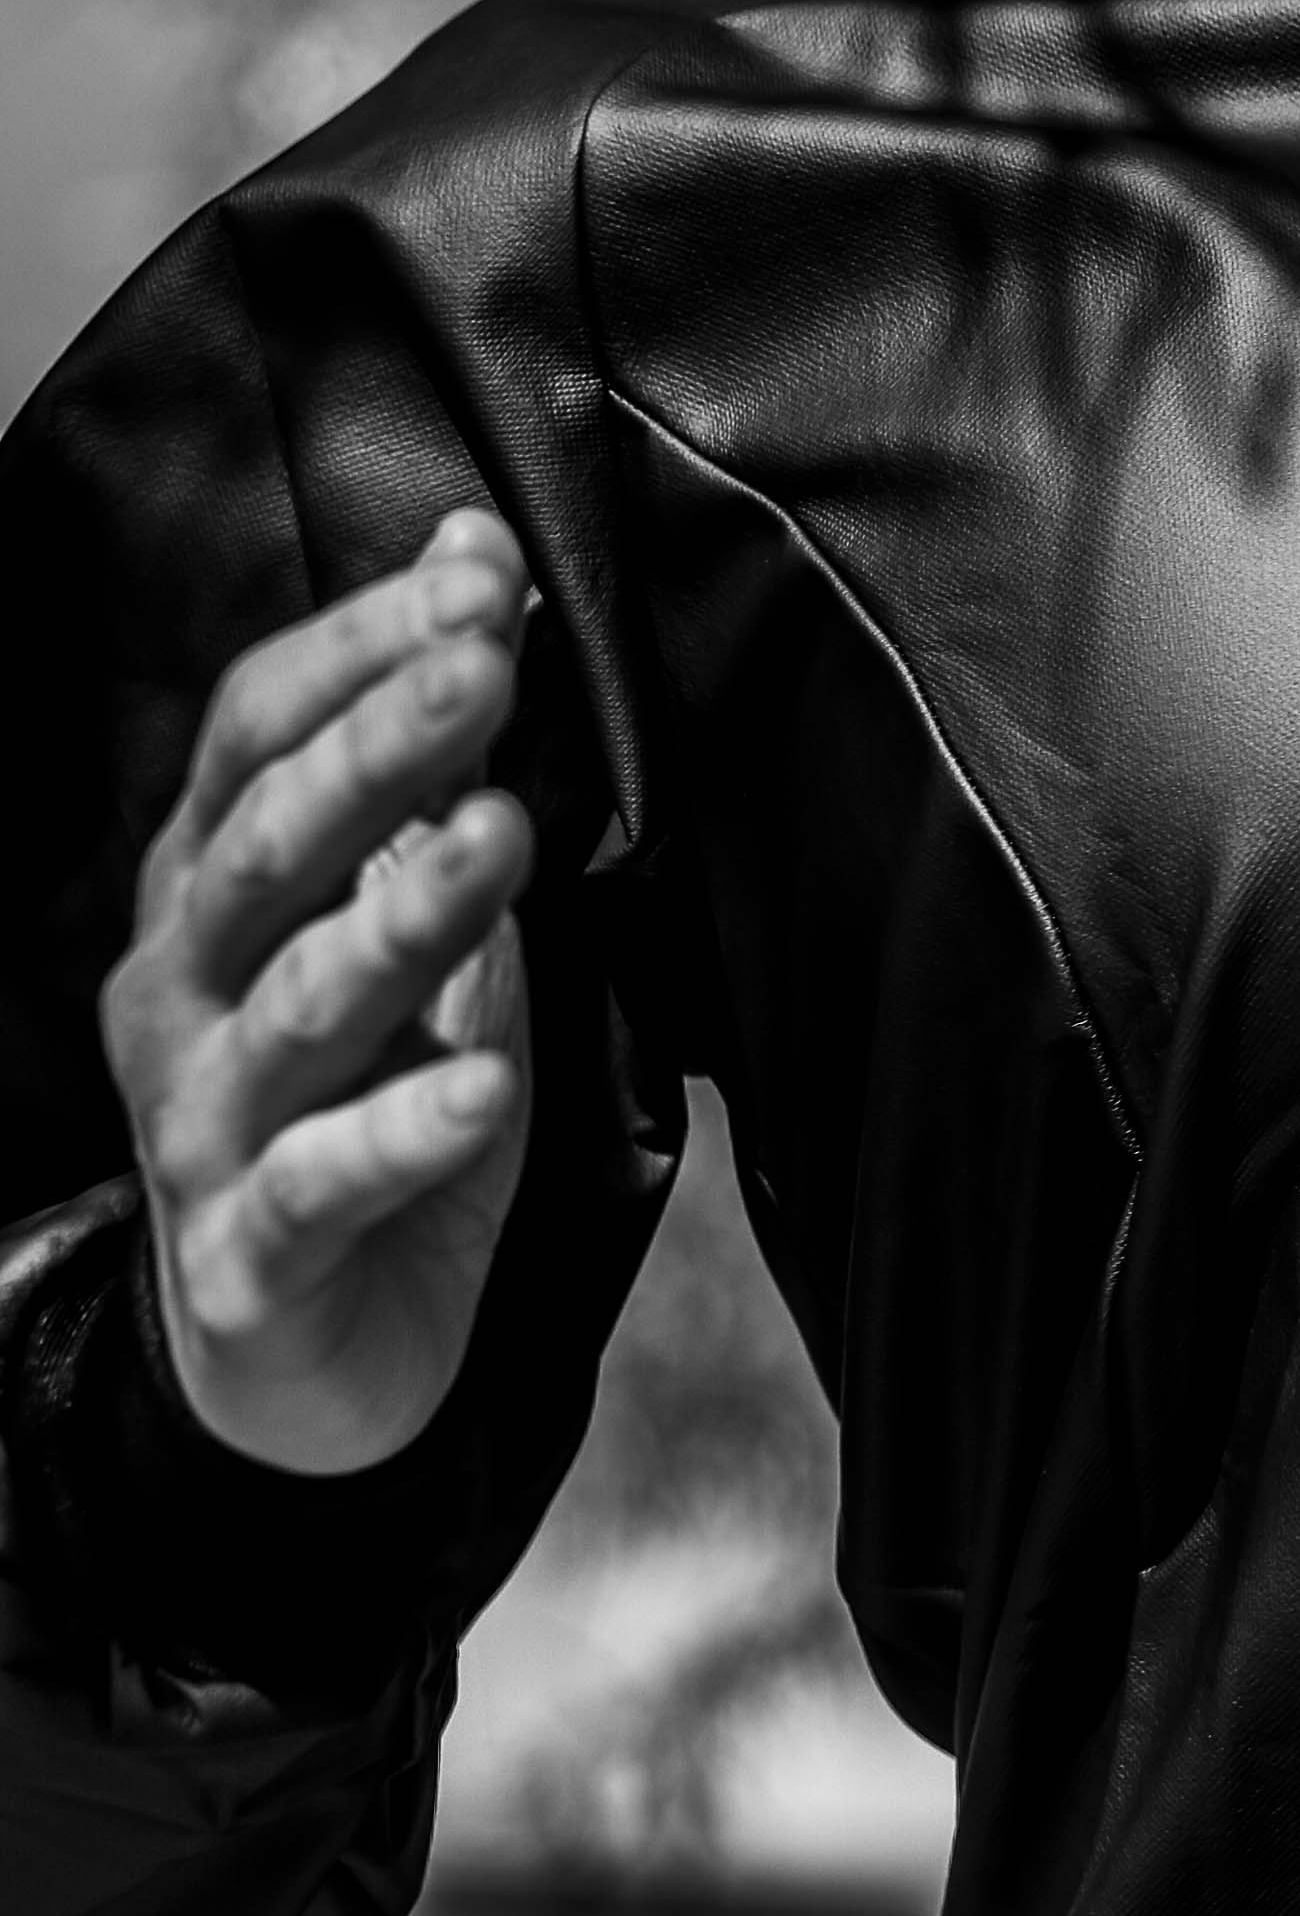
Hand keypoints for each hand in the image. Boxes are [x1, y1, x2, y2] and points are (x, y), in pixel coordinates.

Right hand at [99, 512, 536, 1480]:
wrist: (304, 1355)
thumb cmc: (367, 1104)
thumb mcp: (420, 923)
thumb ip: (438, 760)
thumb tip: (475, 560)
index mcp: (210, 893)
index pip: (259, 737)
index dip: (356, 654)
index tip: (477, 582)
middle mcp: (183, 992)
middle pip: (267, 849)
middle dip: (375, 750)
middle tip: (481, 671)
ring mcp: (202, 1125)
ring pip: (294, 1005)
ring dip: (400, 916)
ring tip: (501, 840)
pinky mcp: (250, 1260)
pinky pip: (319, 1185)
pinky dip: (399, 1134)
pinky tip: (479, 1089)